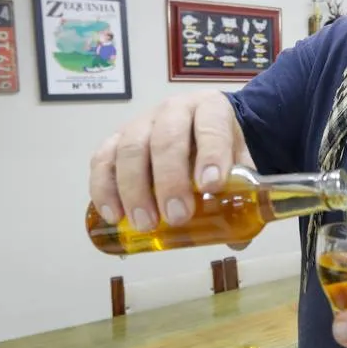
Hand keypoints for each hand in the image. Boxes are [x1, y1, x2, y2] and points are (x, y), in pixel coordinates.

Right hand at [88, 91, 253, 236]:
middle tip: (177, 216)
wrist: (200, 129)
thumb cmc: (220, 149)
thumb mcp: (241, 161)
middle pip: (166, 139)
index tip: (212, 186)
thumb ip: (243, 193)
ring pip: (130, 149)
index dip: (211, 154)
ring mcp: (141, 122)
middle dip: (170, 180)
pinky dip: (104, 188)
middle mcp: (173, 110)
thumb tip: (236, 239)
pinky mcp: (116, 139)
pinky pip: (103, 159)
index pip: (210, 126)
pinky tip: (113, 215)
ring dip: (135, 190)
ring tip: (145, 224)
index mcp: (210, 108)